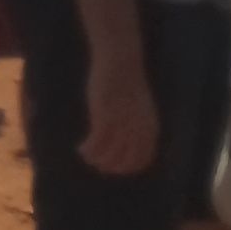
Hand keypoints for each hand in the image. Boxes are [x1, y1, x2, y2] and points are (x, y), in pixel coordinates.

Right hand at [78, 57, 157, 177]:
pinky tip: (80, 148)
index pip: (142, 160)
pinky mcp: (105, 117)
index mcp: (150, 128)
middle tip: (97, 164)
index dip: (127, 168)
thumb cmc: (127, 81)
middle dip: (110, 167)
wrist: (121, 61)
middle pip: (125, 163)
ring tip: (87, 155)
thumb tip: (129, 139)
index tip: (113, 166)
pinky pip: (96, 144)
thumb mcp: (139, 106)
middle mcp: (138, 130)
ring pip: (109, 156)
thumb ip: (138, 124)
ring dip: (96, 160)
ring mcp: (122, 124)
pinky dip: (87, 150)